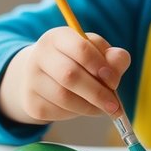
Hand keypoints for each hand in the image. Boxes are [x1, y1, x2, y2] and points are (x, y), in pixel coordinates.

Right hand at [0, 27, 130, 124]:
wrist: (42, 78)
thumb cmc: (77, 62)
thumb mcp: (96, 53)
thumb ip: (112, 57)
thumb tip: (119, 63)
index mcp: (57, 37)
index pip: (80, 48)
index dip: (100, 65)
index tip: (114, 81)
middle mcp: (40, 55)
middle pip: (70, 75)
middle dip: (97, 92)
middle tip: (115, 105)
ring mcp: (32, 79)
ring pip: (64, 97)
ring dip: (89, 106)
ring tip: (103, 108)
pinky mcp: (31, 102)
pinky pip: (58, 112)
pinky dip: (77, 113)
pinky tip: (84, 108)